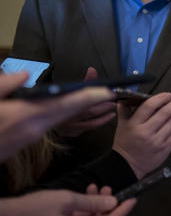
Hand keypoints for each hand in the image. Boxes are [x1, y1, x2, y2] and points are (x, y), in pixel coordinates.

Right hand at [0, 71, 114, 161]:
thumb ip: (7, 84)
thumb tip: (26, 75)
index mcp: (25, 115)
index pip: (64, 105)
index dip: (87, 97)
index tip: (106, 91)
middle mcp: (35, 128)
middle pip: (74, 115)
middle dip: (96, 105)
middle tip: (114, 96)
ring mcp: (36, 136)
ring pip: (73, 125)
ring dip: (94, 116)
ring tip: (111, 107)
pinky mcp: (35, 140)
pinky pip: (65, 133)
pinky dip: (84, 125)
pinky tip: (95, 121)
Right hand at [0, 184, 135, 215]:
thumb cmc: (34, 209)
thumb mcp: (66, 201)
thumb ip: (91, 202)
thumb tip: (112, 201)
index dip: (122, 211)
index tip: (133, 199)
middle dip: (109, 205)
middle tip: (113, 188)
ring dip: (97, 204)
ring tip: (98, 186)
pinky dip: (85, 208)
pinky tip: (86, 193)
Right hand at [56, 67, 117, 136]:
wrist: (38, 114)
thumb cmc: (55, 100)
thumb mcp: (69, 88)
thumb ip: (85, 81)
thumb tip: (93, 70)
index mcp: (65, 102)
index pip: (87, 98)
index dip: (101, 96)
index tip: (111, 93)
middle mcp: (66, 115)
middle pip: (91, 111)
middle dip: (104, 106)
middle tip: (113, 102)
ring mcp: (68, 125)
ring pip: (91, 123)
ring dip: (104, 118)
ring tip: (112, 112)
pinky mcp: (68, 132)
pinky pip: (84, 130)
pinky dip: (94, 125)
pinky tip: (101, 121)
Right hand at [113, 92, 170, 178]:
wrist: (128, 165)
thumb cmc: (125, 145)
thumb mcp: (121, 126)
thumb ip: (124, 111)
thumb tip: (127, 98)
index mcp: (134, 125)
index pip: (149, 107)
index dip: (160, 98)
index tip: (167, 95)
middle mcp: (146, 132)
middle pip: (164, 114)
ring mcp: (157, 140)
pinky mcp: (165, 147)